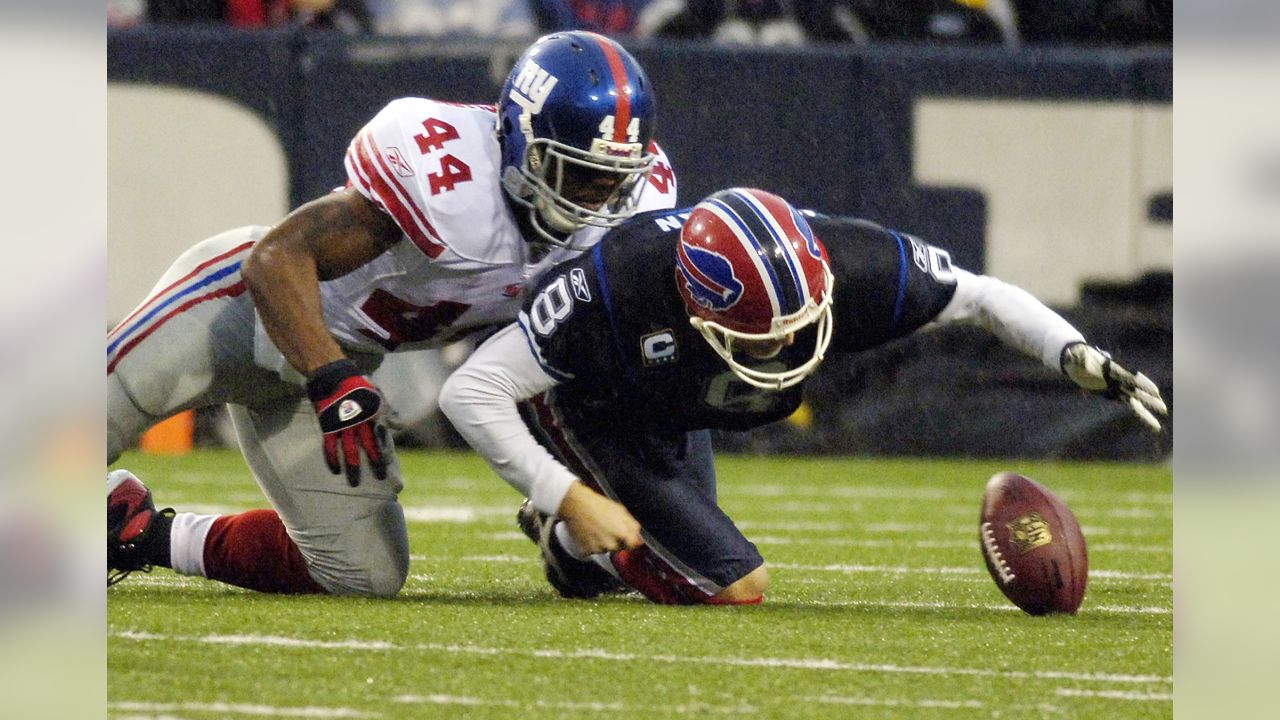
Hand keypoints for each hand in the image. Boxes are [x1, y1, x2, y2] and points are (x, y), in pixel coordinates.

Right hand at [307, 359, 387, 484]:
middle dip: (374, 463)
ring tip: (354, 483)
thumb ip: (385, 412)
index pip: (380, 438)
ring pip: (348, 451)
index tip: (389, 464)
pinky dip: (332, 458)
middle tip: (379, 478)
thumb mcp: (376, 396)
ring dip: (352, 467)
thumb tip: (398, 426)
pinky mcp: (328, 425)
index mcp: (371, 416)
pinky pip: (329, 446)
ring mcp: (343, 425)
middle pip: (367, 447)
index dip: (384, 451)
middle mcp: (359, 423)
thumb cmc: (356, 386)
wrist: (333, 376)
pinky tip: (335, 471)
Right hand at [555, 483, 643, 554]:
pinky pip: (591, 551)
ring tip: (596, 528)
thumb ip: (633, 526)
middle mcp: (610, 544)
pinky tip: (588, 533)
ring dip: (602, 542)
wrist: (576, 505)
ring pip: (604, 550)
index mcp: (622, 534)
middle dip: (615, 540)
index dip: (629, 540)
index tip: (625, 536)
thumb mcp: (620, 511)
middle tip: (606, 527)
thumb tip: (639, 539)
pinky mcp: (586, 550)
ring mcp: (598, 548)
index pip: (632, 546)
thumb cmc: (597, 505)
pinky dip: (590, 544)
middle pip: (618, 548)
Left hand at [1061, 342, 1167, 431]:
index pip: (1129, 376)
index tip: (1153, 390)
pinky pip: (1129, 403)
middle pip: (1136, 388)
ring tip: (1164, 410)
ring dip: (1149, 405)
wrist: (1076, 361)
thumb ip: (1077, 356)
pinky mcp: (1114, 394)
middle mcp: (1117, 378)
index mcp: (1111, 369)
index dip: (1141, 382)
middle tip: (1163, 406)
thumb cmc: (1076, 358)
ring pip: (1136, 398)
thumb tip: (1072, 352)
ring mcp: (1117, 386)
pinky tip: (1149, 419)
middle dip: (1149, 397)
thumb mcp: (1075, 356)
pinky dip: (1140, 411)